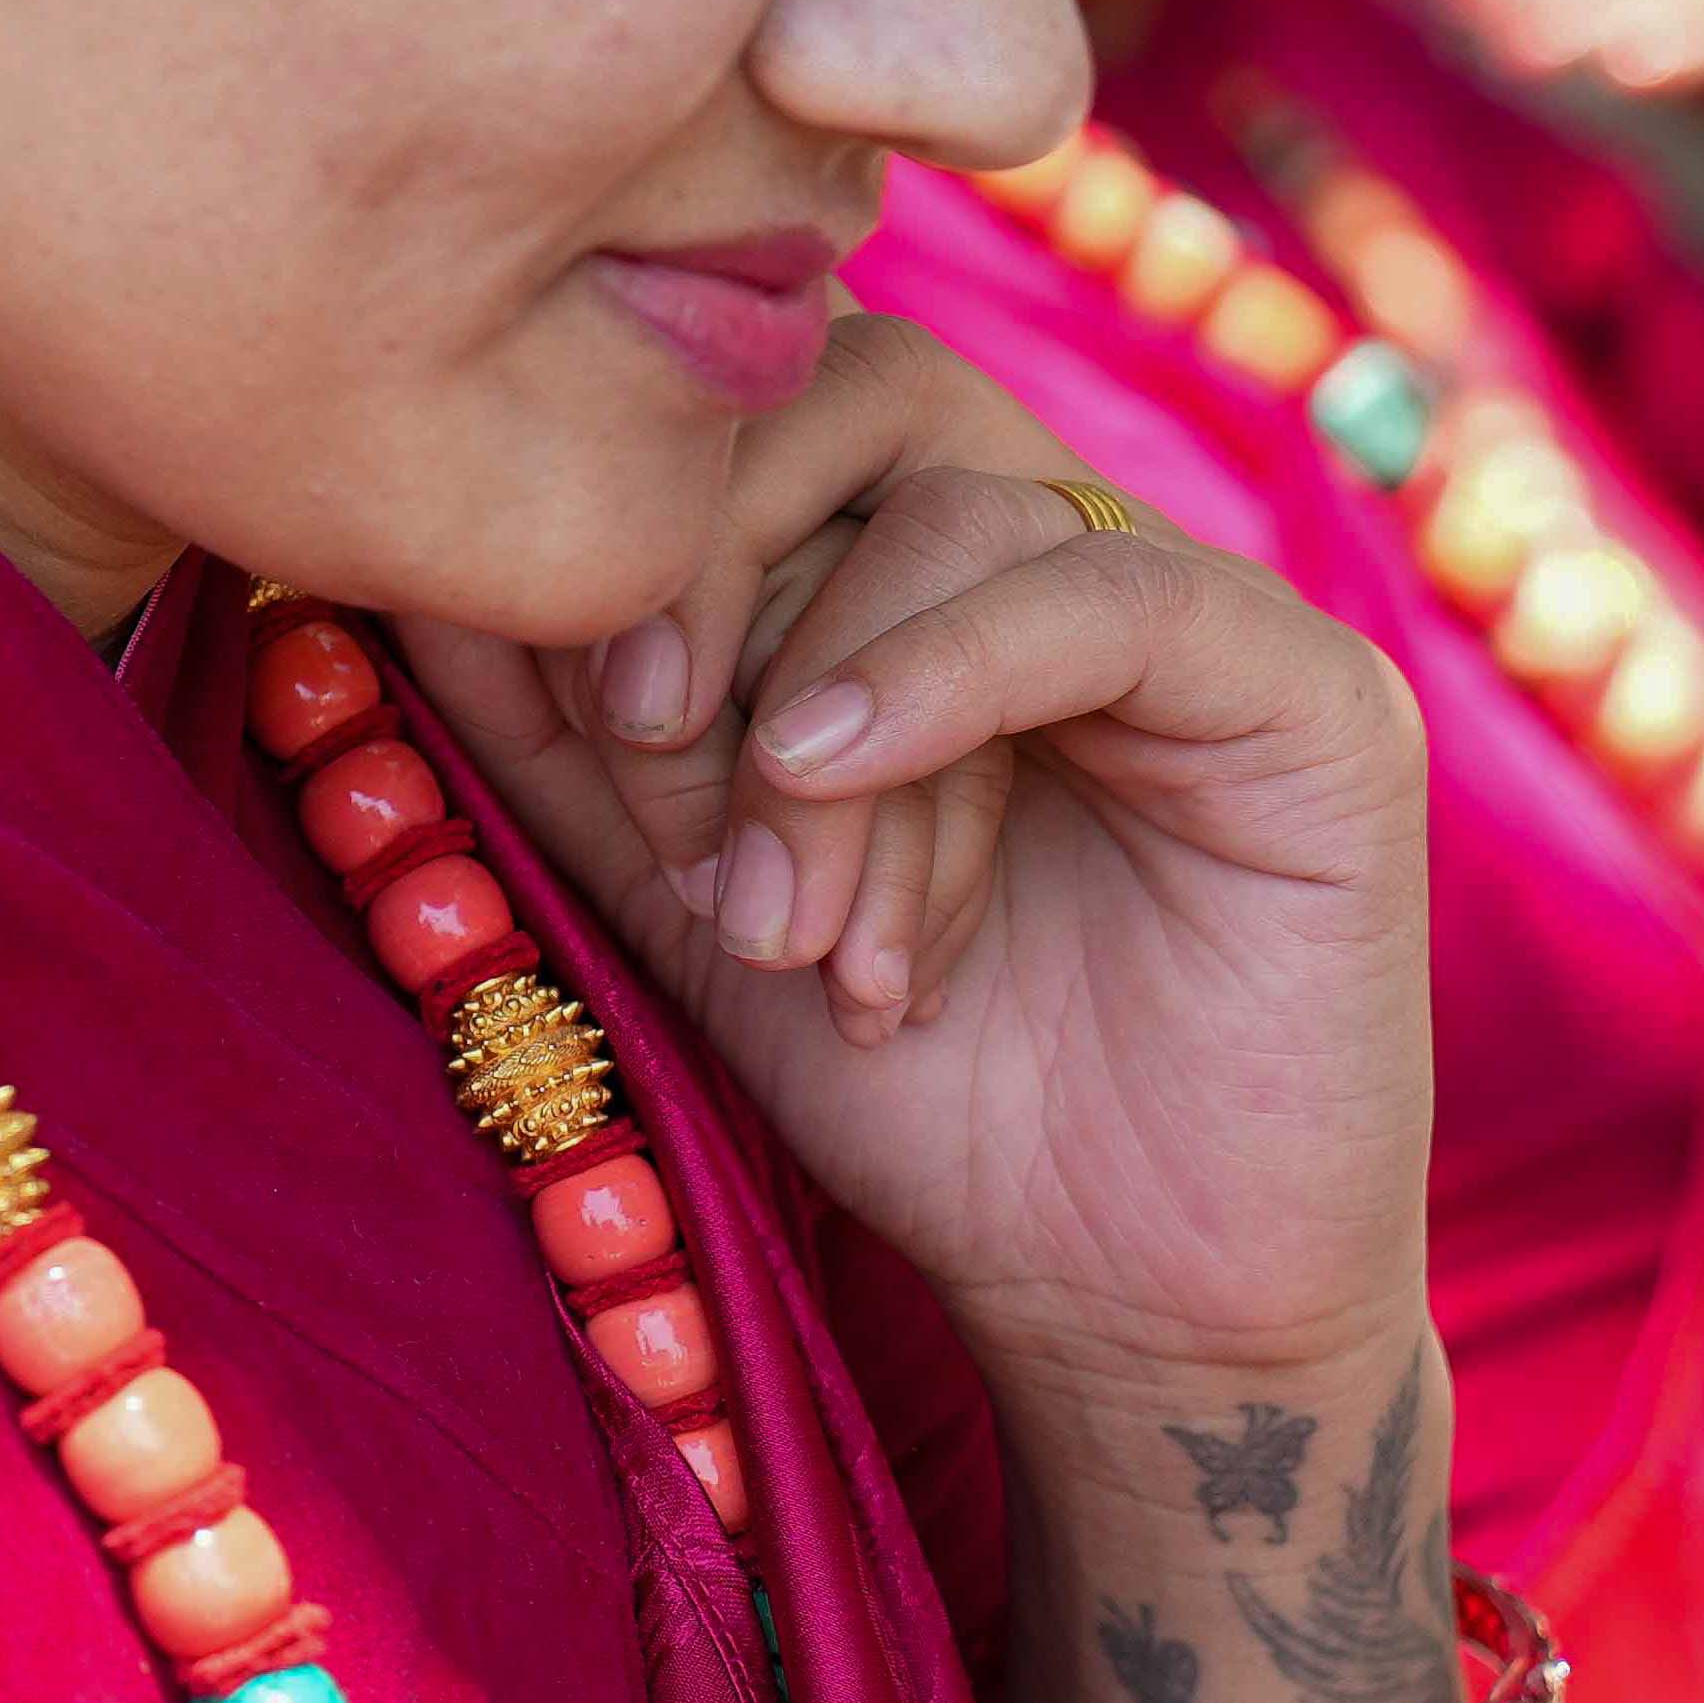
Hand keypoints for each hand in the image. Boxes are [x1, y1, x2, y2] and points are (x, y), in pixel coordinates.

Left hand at [400, 354, 1434, 1413]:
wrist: (1118, 1304)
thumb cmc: (902, 1091)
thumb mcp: (674, 885)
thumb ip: (553, 728)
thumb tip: (389, 568)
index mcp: (920, 567)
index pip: (759, 413)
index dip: (644, 538)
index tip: (588, 721)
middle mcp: (1062, 549)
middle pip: (853, 399)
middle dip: (713, 574)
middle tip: (656, 762)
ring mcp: (1197, 606)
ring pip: (955, 509)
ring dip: (821, 720)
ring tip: (785, 923)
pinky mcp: (1313, 693)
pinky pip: (1107, 591)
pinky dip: (937, 672)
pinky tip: (831, 772)